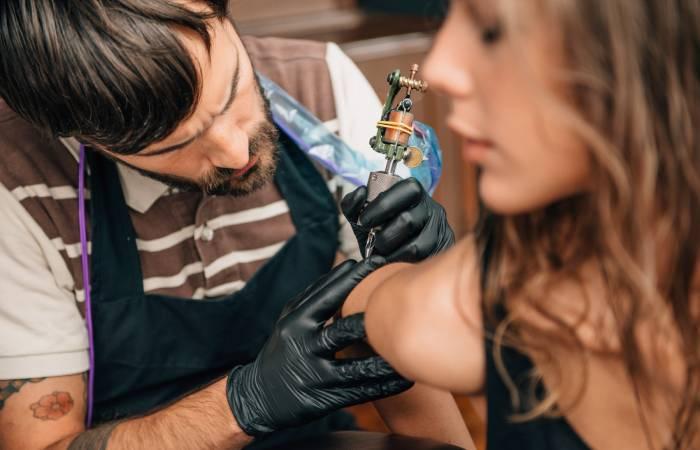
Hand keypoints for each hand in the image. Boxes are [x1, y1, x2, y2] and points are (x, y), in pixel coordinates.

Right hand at [226, 259, 412, 435]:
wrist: (257, 396)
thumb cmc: (282, 349)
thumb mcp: (290, 319)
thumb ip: (316, 296)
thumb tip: (348, 267)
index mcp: (296, 321)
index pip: (327, 296)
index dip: (352, 278)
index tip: (376, 262)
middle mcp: (303, 346)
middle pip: (343, 330)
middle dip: (371, 317)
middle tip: (397, 301)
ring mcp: (313, 375)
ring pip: (356, 367)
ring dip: (384, 359)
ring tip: (408, 347)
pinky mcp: (322, 399)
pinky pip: (358, 392)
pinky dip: (383, 386)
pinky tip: (403, 379)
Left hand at [342, 178, 454, 262]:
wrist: (393, 261)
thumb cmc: (380, 234)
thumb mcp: (364, 219)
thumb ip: (353, 205)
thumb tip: (360, 193)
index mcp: (413, 194)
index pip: (407, 189)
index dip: (383, 204)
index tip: (363, 221)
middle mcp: (432, 209)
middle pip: (407, 220)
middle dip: (384, 235)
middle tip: (373, 242)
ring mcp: (440, 232)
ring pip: (414, 246)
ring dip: (391, 252)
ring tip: (382, 253)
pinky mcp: (442, 253)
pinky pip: (419, 264)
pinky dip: (399, 263)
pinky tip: (392, 262)